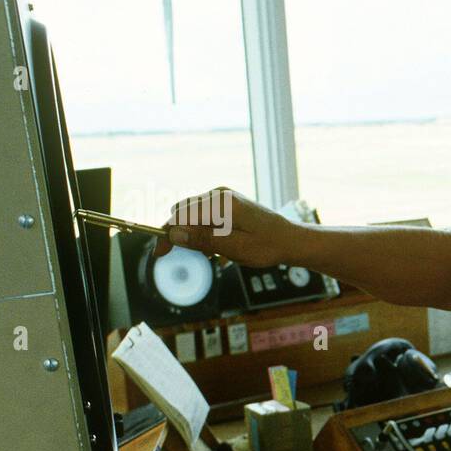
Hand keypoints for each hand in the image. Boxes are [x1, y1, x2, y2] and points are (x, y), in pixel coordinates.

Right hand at [154, 187, 294, 267]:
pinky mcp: (227, 203)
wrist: (290, 240)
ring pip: (193, 216)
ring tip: (217, 254)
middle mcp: (219, 195)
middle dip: (183, 235)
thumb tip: (174, 233)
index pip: (181, 216)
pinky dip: (206, 232)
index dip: (167, 235)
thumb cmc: (267, 246)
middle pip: (183, 213)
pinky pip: (205, 216)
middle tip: (200, 255)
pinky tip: (221, 247)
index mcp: (221, 203)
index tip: (160, 253)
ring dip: (197, 235)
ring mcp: (223, 197)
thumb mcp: (234, 248)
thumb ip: (203, 239)